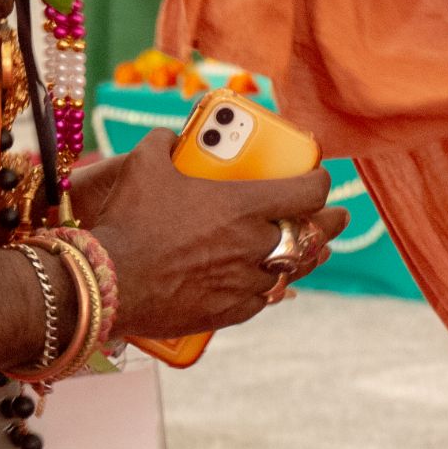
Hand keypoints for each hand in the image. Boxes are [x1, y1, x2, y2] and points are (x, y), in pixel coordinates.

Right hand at [81, 131, 347, 338]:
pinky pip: (264, 300)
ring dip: (310, 257)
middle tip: (339, 215)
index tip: (321, 176)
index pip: (306, 191)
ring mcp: (244, 282)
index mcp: (244, 206)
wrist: (108, 283)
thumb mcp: (144, 166)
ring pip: (295, 270)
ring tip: (318, 249)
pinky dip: (274, 289)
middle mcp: (254, 245)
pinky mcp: (228, 311)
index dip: (320, 181)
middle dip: (331, 223)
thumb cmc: (129, 221)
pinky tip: (277, 285)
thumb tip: (170, 137)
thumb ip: (163, 144)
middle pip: (312, 234)